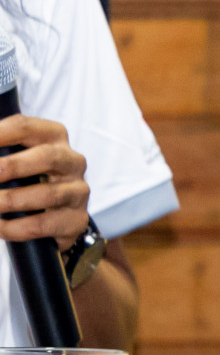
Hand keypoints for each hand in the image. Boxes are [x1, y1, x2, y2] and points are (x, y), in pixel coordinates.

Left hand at [0, 116, 90, 249]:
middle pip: (48, 157)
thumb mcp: (15, 158)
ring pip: (48, 194)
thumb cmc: (29, 178)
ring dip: (11, 201)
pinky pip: (44, 224)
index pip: (24, 127)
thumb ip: (0, 151)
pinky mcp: (76, 219)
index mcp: (53, 137)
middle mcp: (72, 161)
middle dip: (12, 167)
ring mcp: (78, 191)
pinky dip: (16, 227)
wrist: (55, 213)